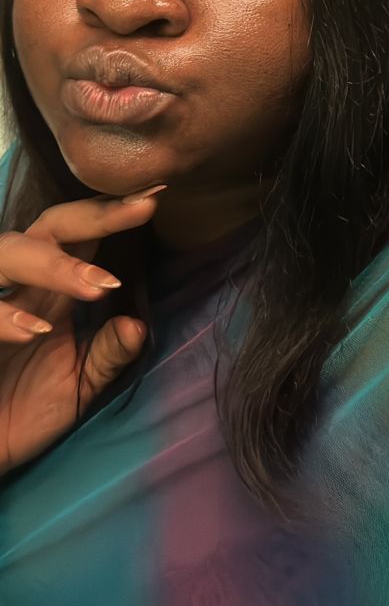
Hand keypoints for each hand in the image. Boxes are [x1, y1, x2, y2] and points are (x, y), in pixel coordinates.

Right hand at [0, 184, 164, 475]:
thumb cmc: (24, 410)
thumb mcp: (78, 386)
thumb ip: (108, 355)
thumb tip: (139, 326)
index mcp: (50, 291)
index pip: (81, 235)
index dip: (114, 212)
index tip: (157, 195)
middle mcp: (19, 288)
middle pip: (47, 227)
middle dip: (94, 216)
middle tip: (141, 209)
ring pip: (6, 253)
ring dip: (53, 265)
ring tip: (99, 284)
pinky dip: (5, 317)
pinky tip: (35, 331)